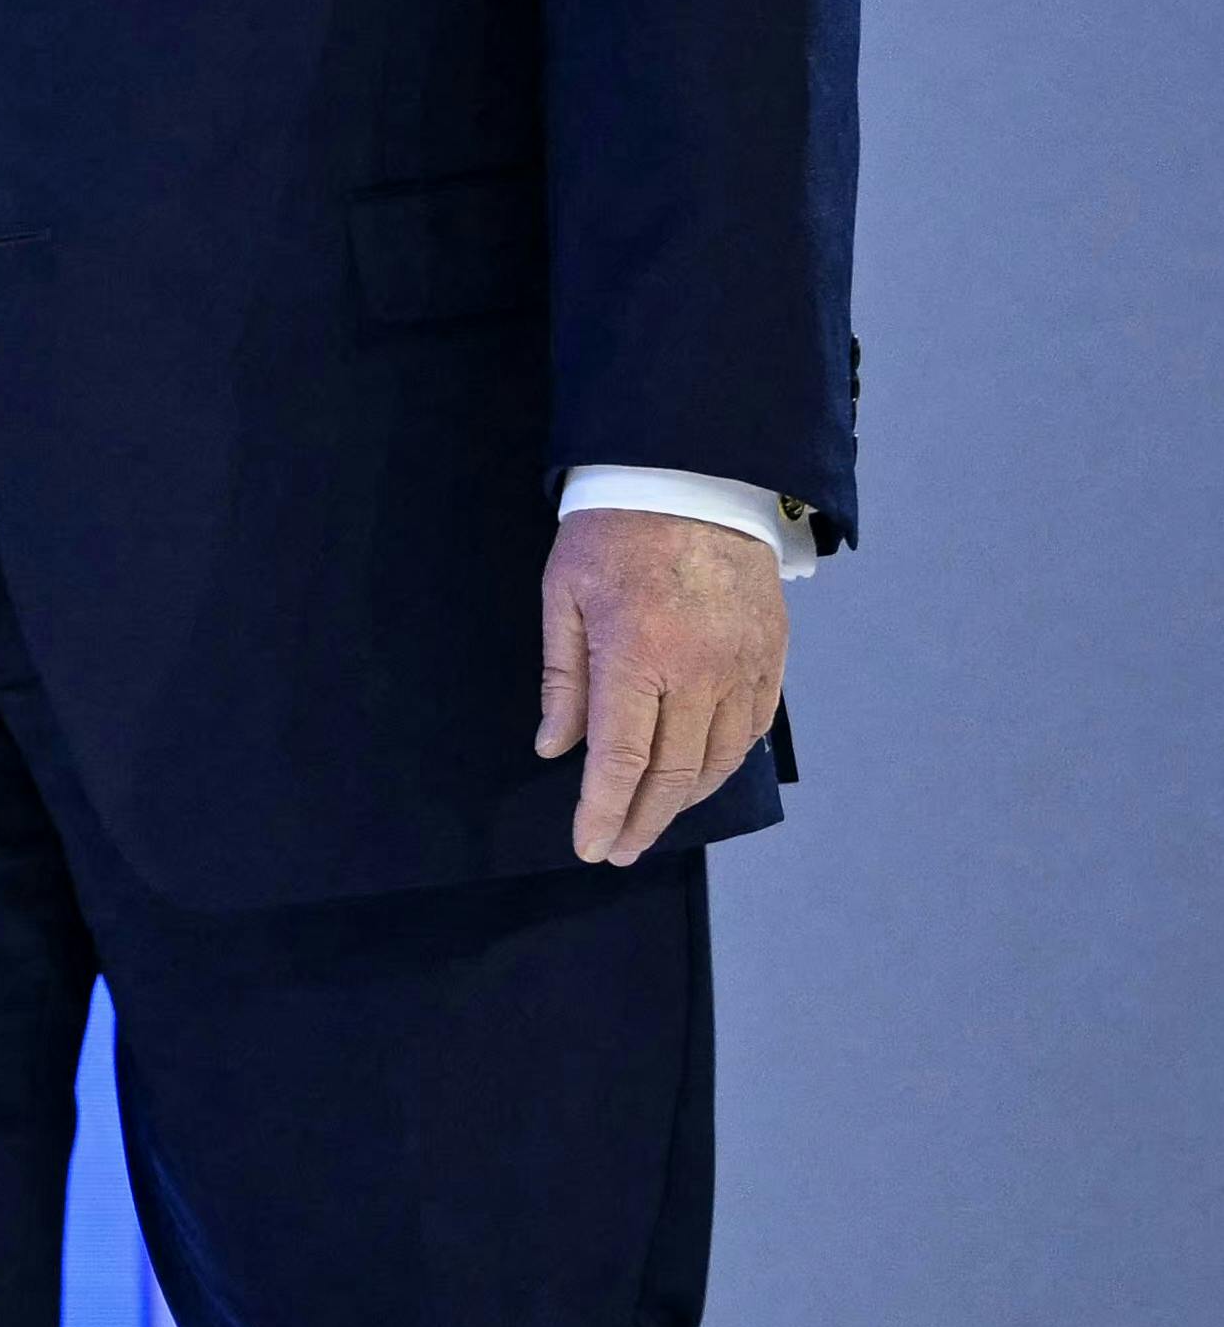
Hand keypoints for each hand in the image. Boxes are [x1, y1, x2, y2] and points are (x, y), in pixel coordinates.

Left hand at [539, 508, 792, 864]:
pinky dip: (726, 763)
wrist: (693, 479)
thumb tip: (556, 748)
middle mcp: (699, 669)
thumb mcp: (564, 596)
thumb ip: (563, 679)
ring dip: (685, 799)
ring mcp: (744, 666)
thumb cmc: (614, 533)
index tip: (591, 845)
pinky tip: (701, 777)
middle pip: (675, 771)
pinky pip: (753, 729)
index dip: (605, 809)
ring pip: (719, 759)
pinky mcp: (772, 657)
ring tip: (652, 820)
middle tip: (619, 847)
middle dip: (643, 818)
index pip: (623, 757)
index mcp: (638, 653)